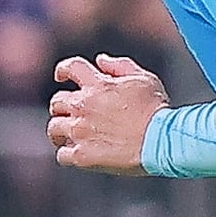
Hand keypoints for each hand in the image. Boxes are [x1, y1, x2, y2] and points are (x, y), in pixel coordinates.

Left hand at [50, 53, 167, 174]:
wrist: (161, 141)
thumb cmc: (156, 110)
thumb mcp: (143, 79)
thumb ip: (119, 66)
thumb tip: (100, 61)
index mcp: (97, 85)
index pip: (70, 68)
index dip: (63, 71)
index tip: (61, 77)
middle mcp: (83, 106)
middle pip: (57, 102)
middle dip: (63, 106)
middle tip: (71, 114)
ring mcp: (80, 132)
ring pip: (54, 128)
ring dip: (60, 130)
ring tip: (68, 136)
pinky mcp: (82, 156)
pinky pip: (61, 155)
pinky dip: (67, 154)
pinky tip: (77, 154)